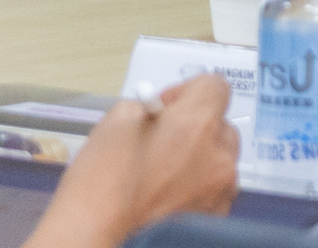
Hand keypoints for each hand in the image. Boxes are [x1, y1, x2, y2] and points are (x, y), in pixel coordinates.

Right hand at [24, 74, 239, 247]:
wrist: (97, 237)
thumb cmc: (103, 187)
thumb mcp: (117, 120)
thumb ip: (148, 106)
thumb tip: (158, 111)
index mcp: (197, 124)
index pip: (215, 85)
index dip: (187, 92)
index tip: (166, 106)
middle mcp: (217, 156)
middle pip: (220, 124)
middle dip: (194, 127)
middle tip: (160, 139)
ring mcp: (219, 190)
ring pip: (218, 160)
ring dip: (196, 159)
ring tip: (159, 172)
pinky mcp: (215, 216)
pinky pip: (213, 189)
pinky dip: (195, 187)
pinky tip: (164, 194)